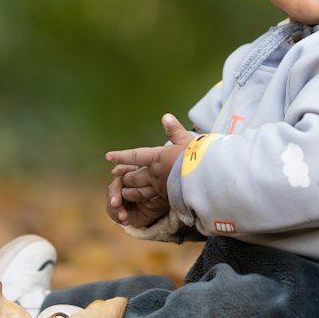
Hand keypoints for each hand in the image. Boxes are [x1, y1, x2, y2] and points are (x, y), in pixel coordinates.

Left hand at [105, 114, 194, 228]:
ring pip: (139, 192)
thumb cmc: (200, 155)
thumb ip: (175, 131)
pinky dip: (145, 200)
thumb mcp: (188, 140)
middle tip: (118, 176)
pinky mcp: (169, 199)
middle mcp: (156, 174)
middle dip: (125, 177)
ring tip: (125, 192)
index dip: (121, 156)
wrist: (210, 178)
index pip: (135, 156)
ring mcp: (162, 188)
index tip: (108, 157)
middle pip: (134, 177)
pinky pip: (152, 200)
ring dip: (130, 192)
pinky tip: (145, 200)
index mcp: (158, 158)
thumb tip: (166, 116)